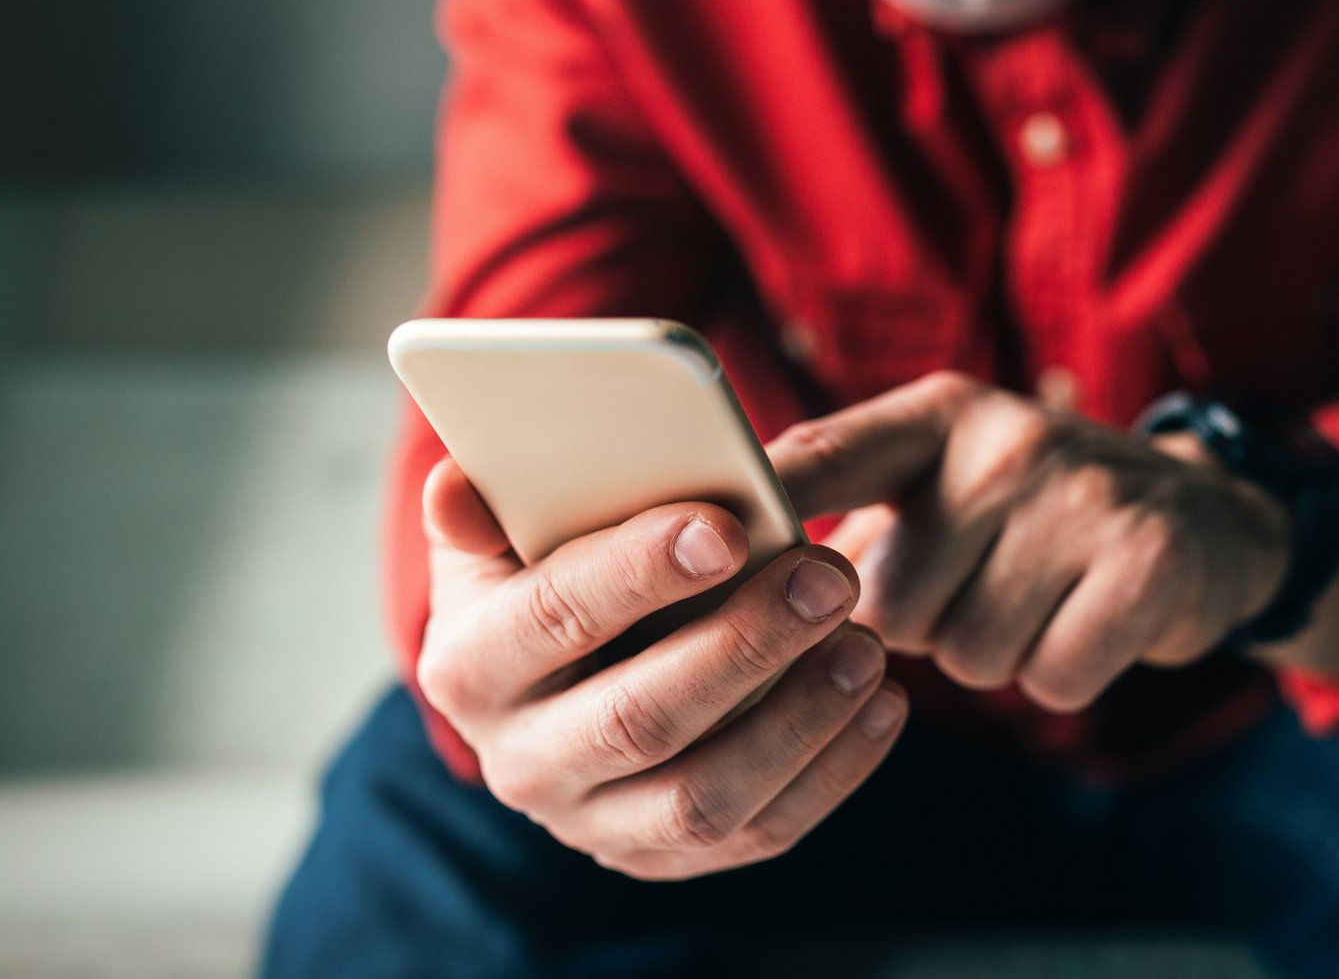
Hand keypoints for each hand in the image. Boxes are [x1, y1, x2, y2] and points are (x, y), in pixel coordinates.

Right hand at [415, 460, 907, 879]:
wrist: (550, 684)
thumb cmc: (542, 574)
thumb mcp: (502, 533)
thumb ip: (488, 504)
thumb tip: (456, 479)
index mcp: (468, 666)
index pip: (552, 618)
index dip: (637, 571)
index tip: (727, 526)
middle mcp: (520, 762)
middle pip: (638, 718)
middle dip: (745, 644)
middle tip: (830, 576)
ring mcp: (593, 825)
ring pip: (704, 796)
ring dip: (800, 719)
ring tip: (867, 644)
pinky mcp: (664, 857)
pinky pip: (759, 832)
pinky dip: (832, 770)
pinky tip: (882, 703)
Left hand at [772, 371, 1291, 712]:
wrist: (1205, 519)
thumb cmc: (1032, 514)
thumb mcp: (947, 474)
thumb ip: (849, 508)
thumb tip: (729, 582)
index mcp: (936, 412)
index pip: (823, 456)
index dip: (755, 507)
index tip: (693, 544)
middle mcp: (1004, 439)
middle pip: (889, 603)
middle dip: (919, 625)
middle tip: (977, 582)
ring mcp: (1082, 496)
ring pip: (966, 652)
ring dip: (993, 652)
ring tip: (1036, 596)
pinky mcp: (1147, 562)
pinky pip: (1049, 679)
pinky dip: (1061, 674)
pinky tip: (1087, 620)